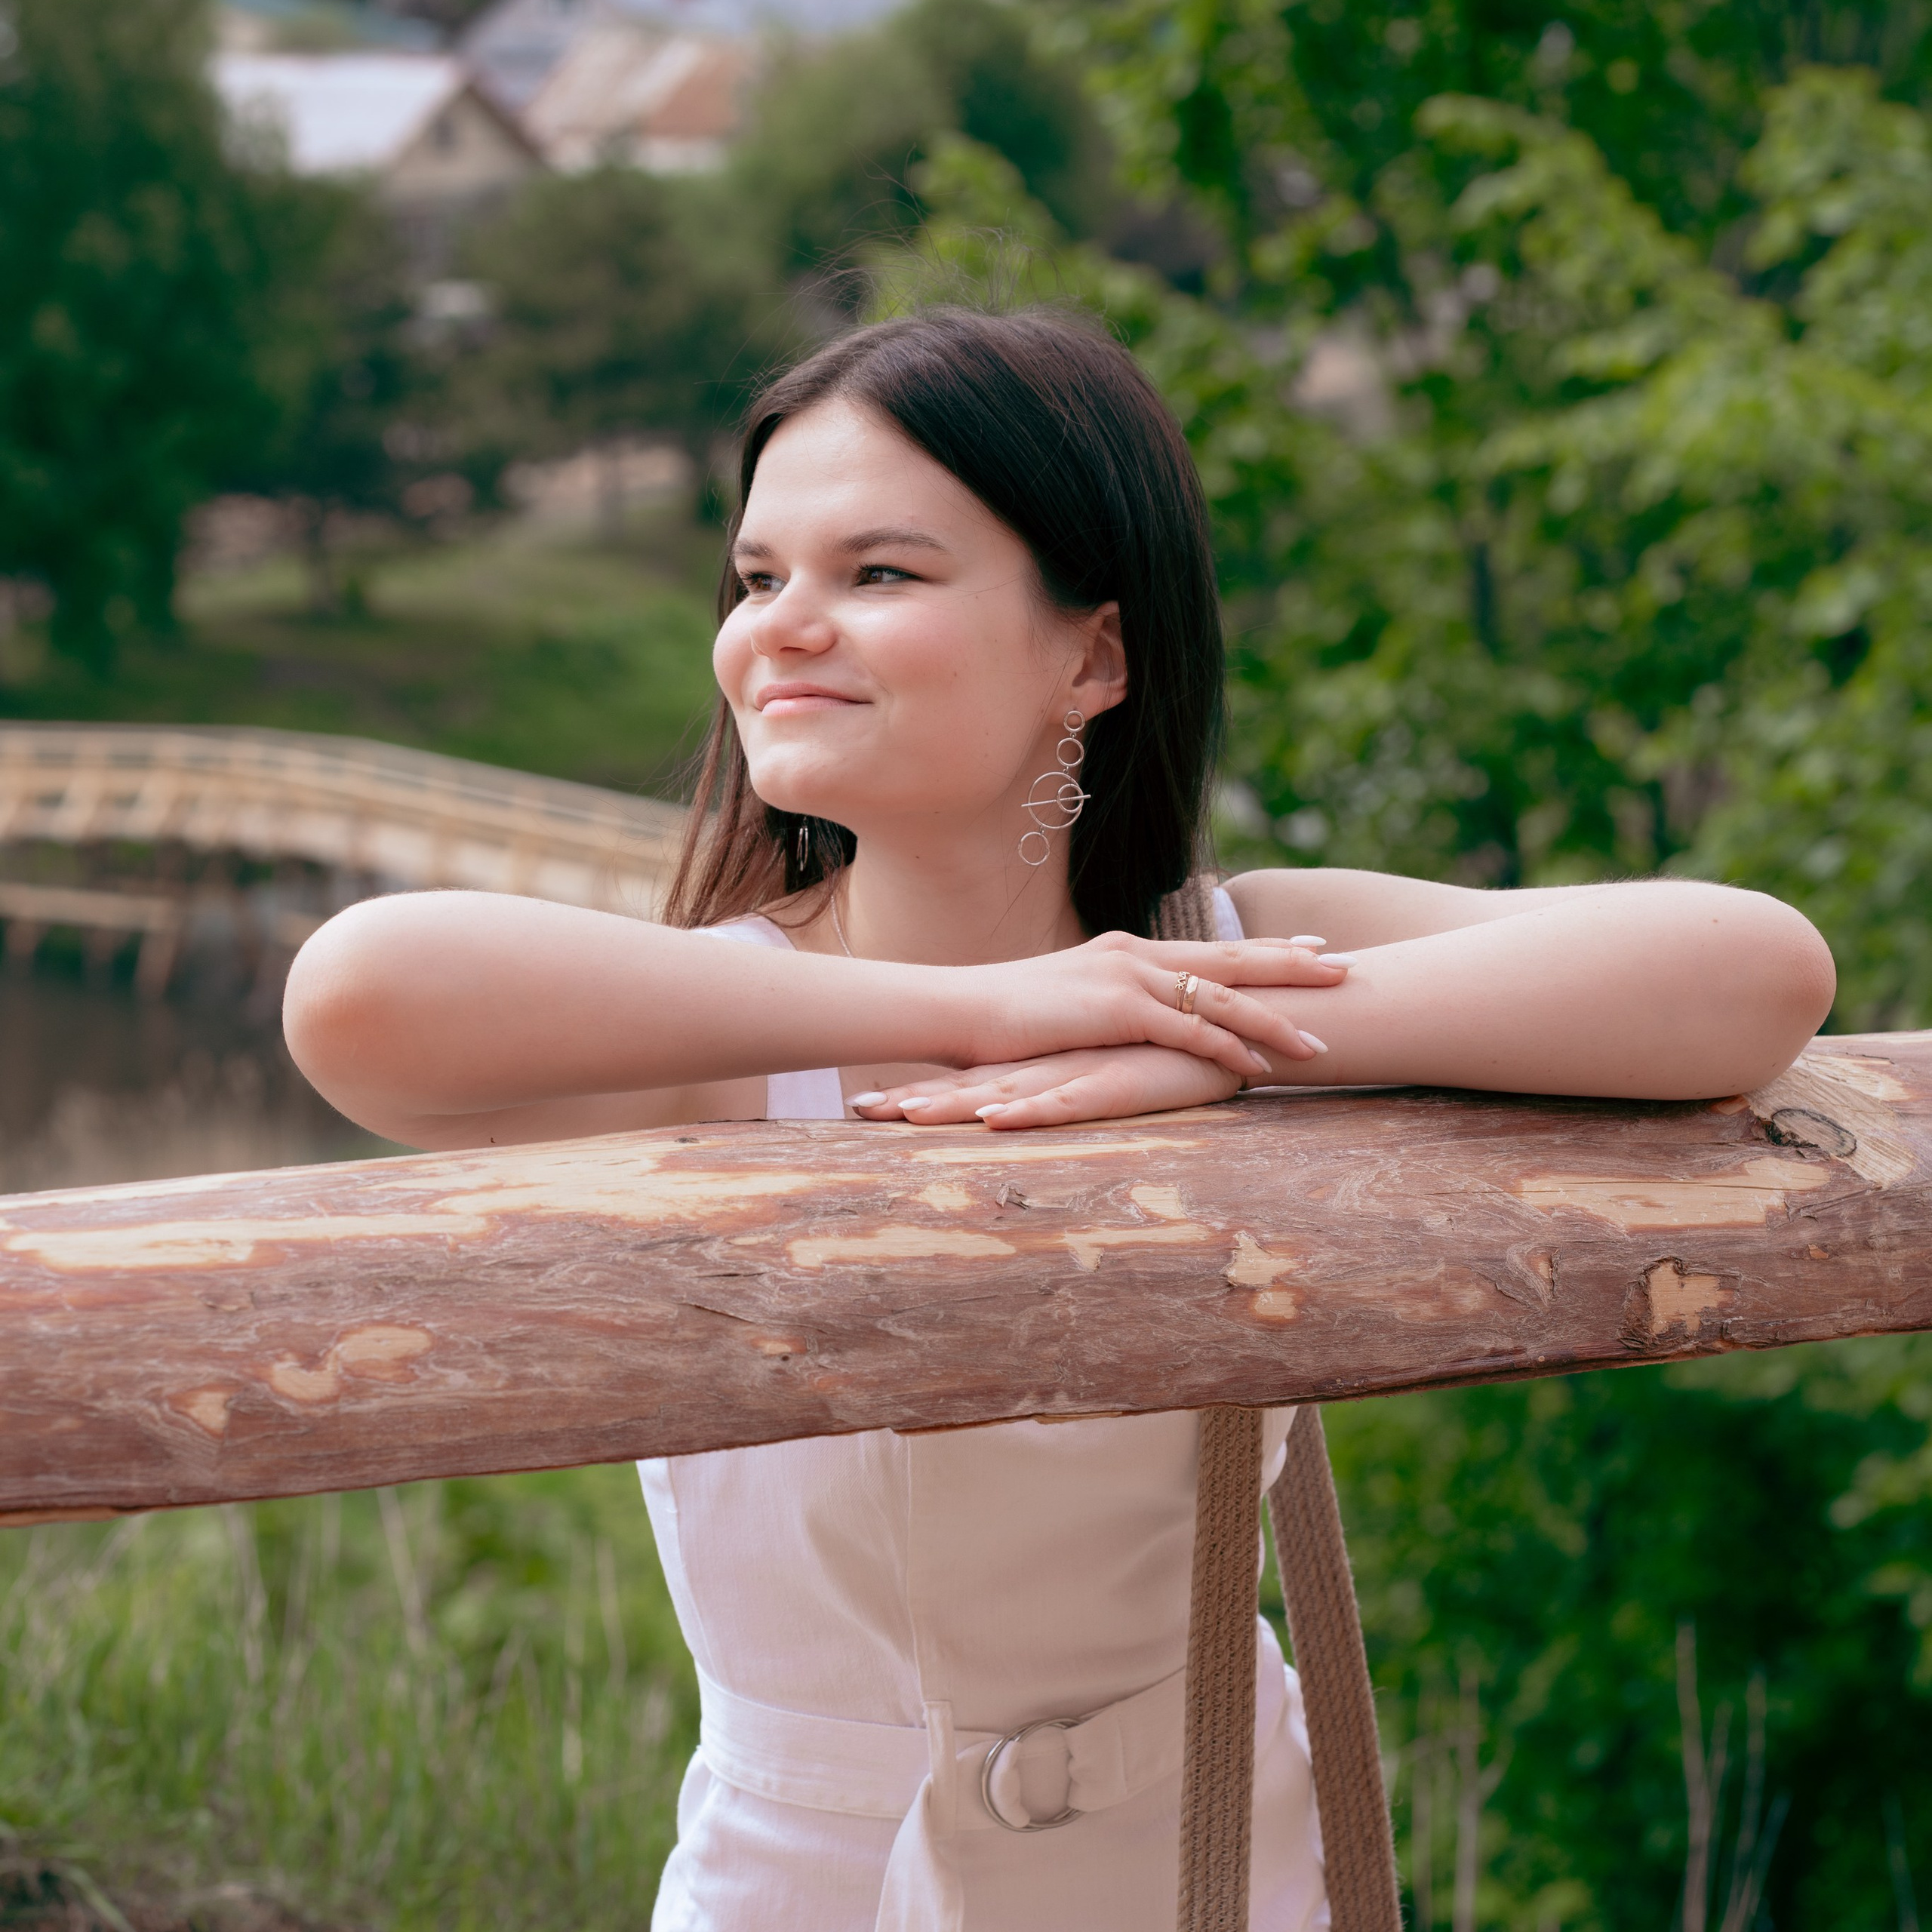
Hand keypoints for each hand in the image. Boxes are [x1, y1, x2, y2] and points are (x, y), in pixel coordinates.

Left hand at [854, 1044, 1244, 1129]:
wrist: (1249, 1024)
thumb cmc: (1185, 1052)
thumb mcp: (1123, 1074)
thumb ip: (1086, 1081)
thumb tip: (1048, 1101)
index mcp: (1054, 1063)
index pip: (977, 1080)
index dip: (925, 1092)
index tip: (866, 1109)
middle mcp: (1059, 1062)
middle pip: (974, 1084)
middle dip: (916, 1098)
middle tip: (855, 1111)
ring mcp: (1086, 1067)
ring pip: (1008, 1090)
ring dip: (953, 1104)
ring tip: (899, 1116)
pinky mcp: (1120, 1078)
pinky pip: (1068, 1099)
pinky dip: (1029, 1110)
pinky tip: (995, 1118)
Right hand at [953, 935, 1345, 1082]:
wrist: (957, 1008)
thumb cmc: (1004, 1016)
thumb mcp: (1068, 1004)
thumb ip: (1108, 1006)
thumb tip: (1131, 1024)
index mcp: (1129, 951)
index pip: (1213, 948)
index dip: (1268, 950)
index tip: (1314, 949)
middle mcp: (1136, 955)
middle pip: (1233, 958)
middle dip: (1294, 965)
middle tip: (1347, 968)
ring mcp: (1128, 978)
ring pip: (1221, 997)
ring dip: (1275, 1022)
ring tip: (1321, 1042)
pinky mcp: (1116, 1011)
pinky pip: (1188, 1032)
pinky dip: (1228, 1050)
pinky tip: (1259, 1069)